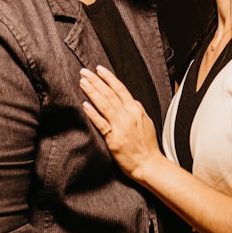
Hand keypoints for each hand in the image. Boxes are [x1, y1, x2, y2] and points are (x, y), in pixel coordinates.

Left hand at [79, 65, 162, 179]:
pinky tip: (85, 104)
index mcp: (136, 109)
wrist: (149, 163)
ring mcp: (121, 126)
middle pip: (110, 93)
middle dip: (96, 81)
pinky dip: (93, 113)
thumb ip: (136, 110)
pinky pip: (101, 123)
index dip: (109, 78)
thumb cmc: (147, 145)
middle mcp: (129, 114)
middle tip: (84, 71)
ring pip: (104, 104)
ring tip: (82, 82)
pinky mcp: (114, 138)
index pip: (120, 88)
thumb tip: (128, 100)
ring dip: (92, 92)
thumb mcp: (145, 121)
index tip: (99, 69)